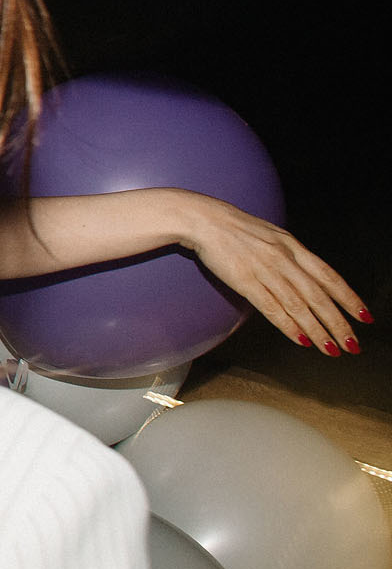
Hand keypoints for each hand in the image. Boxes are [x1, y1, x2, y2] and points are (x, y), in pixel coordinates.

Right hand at [172, 191, 369, 354]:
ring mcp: (265, 270)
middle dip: (339, 323)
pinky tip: (302, 340)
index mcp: (293, 246)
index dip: (349, 298)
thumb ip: (290, 255)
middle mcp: (284, 259)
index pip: (329, 276)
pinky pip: (272, 307)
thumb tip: (307, 276)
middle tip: (353, 345)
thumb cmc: (235, 228)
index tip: (365, 317)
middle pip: (318, 296)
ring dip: (318, 330)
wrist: (203, 219)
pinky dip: (289, 326)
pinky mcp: (245, 280)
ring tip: (332, 350)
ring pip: (299, 305)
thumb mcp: (272, 235)